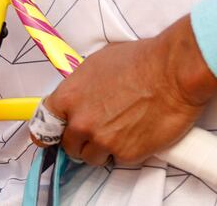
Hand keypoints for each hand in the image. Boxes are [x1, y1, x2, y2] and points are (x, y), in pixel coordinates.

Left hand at [34, 15, 216, 165]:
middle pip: (69, 145)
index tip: (57, 133)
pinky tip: (139, 129)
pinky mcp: (125, 154)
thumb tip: (80, 95)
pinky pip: (118, 158)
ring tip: (123, 126)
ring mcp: (102, 141)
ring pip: (92, 156)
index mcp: (70, 96)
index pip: (43, 126)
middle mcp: (81, 122)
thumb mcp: (100, 61)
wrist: (173, 71)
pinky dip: (127, 148)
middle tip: (102, 124)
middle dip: (82, 137)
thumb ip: (82, 84)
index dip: (53, 130)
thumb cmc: (142, 58)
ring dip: (103, 146)